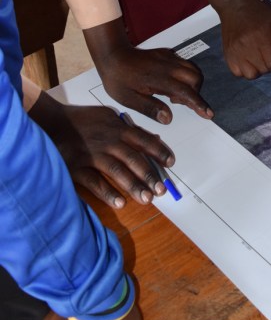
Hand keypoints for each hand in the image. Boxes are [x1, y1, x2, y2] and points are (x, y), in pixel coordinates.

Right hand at [30, 91, 175, 207]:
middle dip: (149, 175)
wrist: (52, 123)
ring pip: (118, 171)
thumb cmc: (82, 120)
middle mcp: (109, 141)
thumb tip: (151, 136)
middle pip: (134, 159)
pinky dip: (108, 193)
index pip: (144, 140)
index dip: (159, 151)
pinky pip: (95, 182)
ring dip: (134, 186)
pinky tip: (120, 203)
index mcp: (118, 128)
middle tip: (162, 190)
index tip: (171, 163)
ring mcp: (93, 155)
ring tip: (147, 199)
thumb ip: (127, 127)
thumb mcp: (107, 116)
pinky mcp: (78, 167)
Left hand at [96, 44, 211, 124]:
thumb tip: (168, 118)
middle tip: (179, 103)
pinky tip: (171, 84)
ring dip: (191, 83)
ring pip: (192, 68)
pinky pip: (184, 63)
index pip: (186, 91)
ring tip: (174, 95)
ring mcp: (168, 57)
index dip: (198, 103)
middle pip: (195, 78)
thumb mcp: (129, 99)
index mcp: (159, 79)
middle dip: (195, 93)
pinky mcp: (166, 53)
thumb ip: (150, 108)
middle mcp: (168, 66)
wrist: (112, 55)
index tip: (207, 113)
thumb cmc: (118, 79)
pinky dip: (186, 75)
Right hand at [219, 0, 270, 78]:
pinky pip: (237, 73)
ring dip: (258, 70)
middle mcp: (246, 47)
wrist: (235, 6)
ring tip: (260, 59)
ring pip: (250, 75)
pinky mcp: (227, 55)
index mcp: (261, 38)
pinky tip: (249, 61)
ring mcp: (235, 53)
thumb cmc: (258, 13)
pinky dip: (245, 71)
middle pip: (263, 70)